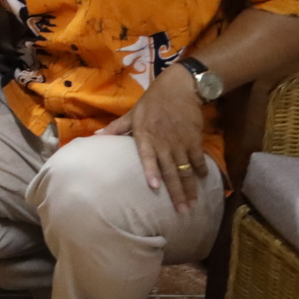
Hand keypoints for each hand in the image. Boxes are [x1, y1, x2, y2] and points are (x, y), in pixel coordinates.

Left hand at [101, 71, 211, 208]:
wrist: (179, 88)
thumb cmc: (152, 101)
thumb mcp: (132, 113)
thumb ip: (117, 127)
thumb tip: (96, 136)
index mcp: (146, 136)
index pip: (148, 156)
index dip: (152, 171)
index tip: (155, 187)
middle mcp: (164, 143)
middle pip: (170, 171)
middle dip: (176, 192)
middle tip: (181, 211)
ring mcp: (180, 143)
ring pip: (186, 170)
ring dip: (190, 188)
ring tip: (192, 204)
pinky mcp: (194, 140)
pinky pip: (198, 159)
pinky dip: (200, 171)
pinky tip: (202, 181)